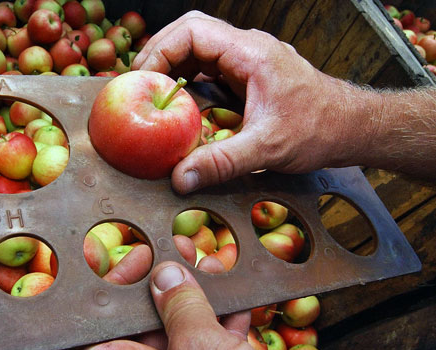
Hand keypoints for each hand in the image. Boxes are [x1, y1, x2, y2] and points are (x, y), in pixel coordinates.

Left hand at [81, 236, 285, 349]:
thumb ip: (183, 309)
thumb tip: (168, 275)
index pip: (105, 322)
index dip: (120, 283)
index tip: (142, 255)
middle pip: (147, 322)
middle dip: (169, 283)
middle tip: (184, 251)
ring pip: (183, 333)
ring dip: (202, 298)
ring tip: (213, 264)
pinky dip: (225, 324)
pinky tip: (237, 298)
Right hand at [132, 11, 377, 193]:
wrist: (351, 127)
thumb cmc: (319, 129)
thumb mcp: (267, 149)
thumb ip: (221, 162)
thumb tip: (179, 178)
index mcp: (250, 53)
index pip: (192, 30)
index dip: (160, 51)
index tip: (142, 80)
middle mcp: (247, 49)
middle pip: (190, 31)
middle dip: (159, 53)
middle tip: (139, 83)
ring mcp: (248, 60)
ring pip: (198, 47)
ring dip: (172, 65)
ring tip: (151, 91)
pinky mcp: (248, 75)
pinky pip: (208, 66)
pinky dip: (188, 78)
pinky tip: (179, 102)